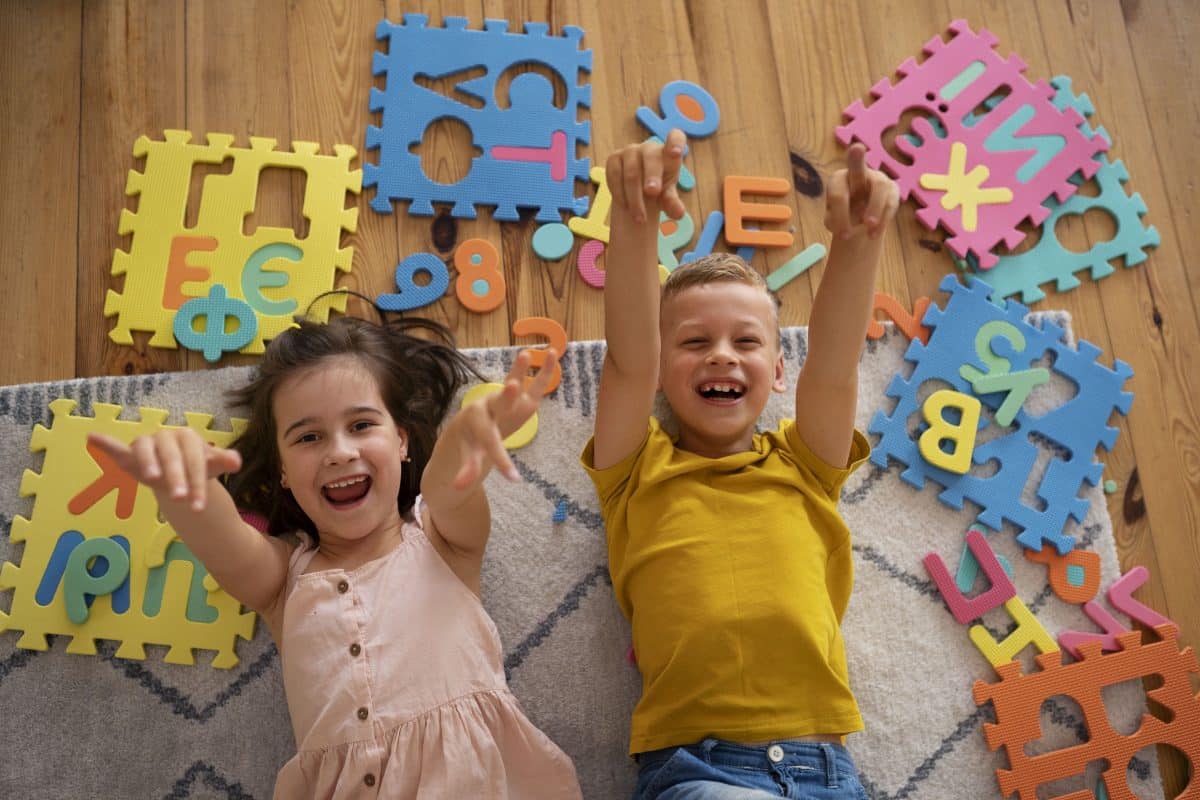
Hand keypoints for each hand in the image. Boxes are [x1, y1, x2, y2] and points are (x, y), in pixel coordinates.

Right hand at [87, 429, 241, 511]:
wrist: (178, 470)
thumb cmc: (195, 467)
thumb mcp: (211, 467)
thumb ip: (222, 462)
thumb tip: (236, 461)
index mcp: (189, 437)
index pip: (195, 460)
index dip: (198, 482)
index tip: (199, 506)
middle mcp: (166, 437)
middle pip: (172, 456)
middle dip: (177, 478)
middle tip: (181, 499)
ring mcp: (147, 444)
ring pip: (146, 449)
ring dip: (149, 463)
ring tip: (153, 478)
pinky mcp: (131, 454)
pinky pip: (118, 447)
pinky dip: (106, 444)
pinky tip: (92, 437)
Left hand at [451, 348, 558, 488]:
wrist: (473, 424)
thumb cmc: (471, 441)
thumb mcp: (469, 456)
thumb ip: (466, 470)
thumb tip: (459, 489)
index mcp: (476, 422)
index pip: (490, 442)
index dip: (502, 461)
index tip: (514, 479)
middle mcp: (490, 406)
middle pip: (499, 402)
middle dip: (507, 397)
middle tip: (513, 387)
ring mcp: (506, 399)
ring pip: (514, 384)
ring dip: (520, 369)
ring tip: (525, 354)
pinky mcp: (522, 398)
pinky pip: (534, 384)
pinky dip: (544, 371)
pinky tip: (553, 353)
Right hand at [606, 127, 686, 224]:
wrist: (637, 192)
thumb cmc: (658, 190)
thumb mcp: (667, 198)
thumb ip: (672, 203)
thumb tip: (679, 214)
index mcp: (669, 153)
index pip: (675, 137)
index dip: (675, 142)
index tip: (676, 153)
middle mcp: (649, 148)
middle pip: (651, 158)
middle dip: (652, 175)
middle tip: (652, 192)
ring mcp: (630, 151)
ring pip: (632, 172)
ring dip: (635, 197)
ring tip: (640, 218)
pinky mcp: (613, 158)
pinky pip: (615, 176)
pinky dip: (620, 194)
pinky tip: (626, 207)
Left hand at [824, 143, 899, 240]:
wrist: (860, 219)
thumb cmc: (844, 216)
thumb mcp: (834, 221)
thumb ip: (835, 221)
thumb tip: (841, 223)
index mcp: (839, 180)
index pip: (838, 194)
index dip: (840, 216)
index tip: (843, 237)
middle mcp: (858, 174)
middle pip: (857, 165)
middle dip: (856, 157)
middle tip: (857, 148)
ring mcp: (877, 178)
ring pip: (880, 187)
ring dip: (875, 207)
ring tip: (869, 228)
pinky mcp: (893, 189)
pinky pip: (892, 201)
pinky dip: (884, 219)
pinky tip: (874, 234)